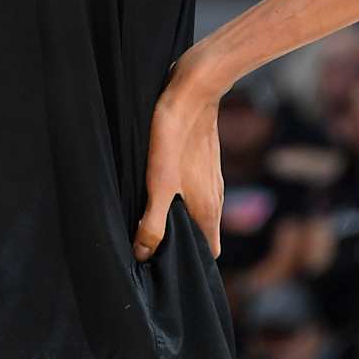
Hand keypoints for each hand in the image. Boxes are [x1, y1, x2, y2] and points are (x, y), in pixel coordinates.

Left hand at [134, 70, 222, 260]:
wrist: (193, 91)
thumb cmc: (175, 138)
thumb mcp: (159, 184)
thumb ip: (153, 223)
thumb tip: (143, 254)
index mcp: (208, 211)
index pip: (209, 254)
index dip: (190, 264)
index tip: (164, 267)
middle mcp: (215, 198)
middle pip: (202, 234)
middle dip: (180, 244)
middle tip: (148, 244)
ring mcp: (211, 179)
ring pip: (197, 211)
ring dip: (177, 220)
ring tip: (148, 219)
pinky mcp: (203, 162)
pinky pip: (194, 191)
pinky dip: (179, 199)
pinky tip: (156, 188)